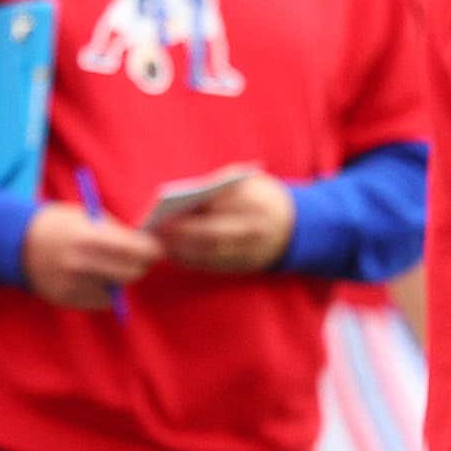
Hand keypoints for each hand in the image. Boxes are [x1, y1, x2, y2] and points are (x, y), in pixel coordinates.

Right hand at [23, 202, 163, 308]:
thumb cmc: (57, 224)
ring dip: (119, 278)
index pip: (135, 250)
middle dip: (140, 265)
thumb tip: (146, 244)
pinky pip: (101, 300)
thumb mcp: (85, 216)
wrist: (15, 243)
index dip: (151, 249)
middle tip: (140, 258)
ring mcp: (73, 284)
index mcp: (87, 237)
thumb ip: (116, 231)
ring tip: (107, 263)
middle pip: (132, 273)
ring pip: (118, 289)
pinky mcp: (67, 299)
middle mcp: (81, 263)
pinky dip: (103, 290)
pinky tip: (92, 276)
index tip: (156, 248)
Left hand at [151, 173, 295, 276]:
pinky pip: (211, 267)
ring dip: (180, 250)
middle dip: (182, 235)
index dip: (192, 214)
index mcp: (256, 205)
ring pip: (209, 255)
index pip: (220, 209)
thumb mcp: (249, 181)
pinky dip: (188, 261)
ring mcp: (250, 253)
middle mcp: (255, 232)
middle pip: (212, 236)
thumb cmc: (260, 197)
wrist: (294, 228)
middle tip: (156, 231)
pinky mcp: (242, 269)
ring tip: (158, 241)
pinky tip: (171, 252)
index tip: (166, 213)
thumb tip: (183, 196)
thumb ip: (220, 184)